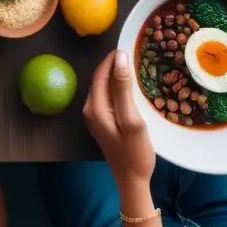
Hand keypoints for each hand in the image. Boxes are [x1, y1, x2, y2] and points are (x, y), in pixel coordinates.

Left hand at [83, 50, 154, 188]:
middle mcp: (90, 109)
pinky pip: (108, 98)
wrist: (132, 181)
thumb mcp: (131, 119)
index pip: (100, 73)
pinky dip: (118, 88)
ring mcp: (95, 117)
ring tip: (136, 65)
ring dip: (117, 76)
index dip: (113, 58)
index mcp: (95, 107)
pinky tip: (131, 87)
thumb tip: (119, 57)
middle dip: (115, 64)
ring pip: (104, 88)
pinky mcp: (103, 122)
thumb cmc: (134, 152)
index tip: (129, 45)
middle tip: (135, 53)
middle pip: (101, 79)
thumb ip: (123, 88)